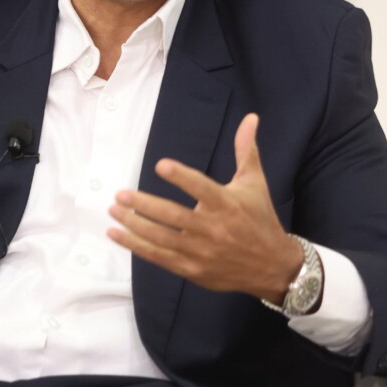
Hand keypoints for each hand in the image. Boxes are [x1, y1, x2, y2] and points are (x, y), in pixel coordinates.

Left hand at [107, 113, 302, 303]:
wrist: (273, 267)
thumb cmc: (260, 219)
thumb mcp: (254, 183)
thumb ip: (245, 150)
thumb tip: (250, 117)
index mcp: (227, 204)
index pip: (201, 188)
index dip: (181, 177)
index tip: (160, 165)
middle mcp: (213, 228)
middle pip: (173, 216)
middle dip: (144, 205)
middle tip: (120, 194)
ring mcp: (201, 252)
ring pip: (161, 238)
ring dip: (134, 225)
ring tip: (113, 210)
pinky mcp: (193, 269)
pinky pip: (159, 258)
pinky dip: (136, 246)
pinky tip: (117, 234)